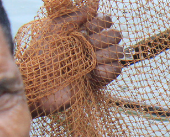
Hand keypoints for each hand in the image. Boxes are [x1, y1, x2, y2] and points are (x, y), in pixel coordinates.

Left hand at [26, 2, 123, 116]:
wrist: (41, 85)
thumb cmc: (43, 56)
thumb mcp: (55, 30)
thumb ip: (74, 15)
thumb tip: (94, 1)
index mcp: (82, 31)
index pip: (104, 21)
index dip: (100, 23)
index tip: (87, 28)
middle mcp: (92, 45)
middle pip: (115, 35)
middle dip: (103, 39)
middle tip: (88, 46)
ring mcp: (98, 62)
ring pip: (118, 52)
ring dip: (105, 54)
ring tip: (91, 62)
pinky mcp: (101, 79)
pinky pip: (117, 70)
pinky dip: (108, 70)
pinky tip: (94, 73)